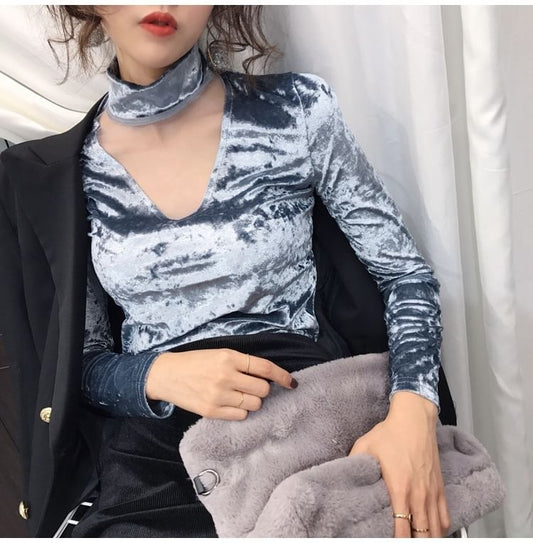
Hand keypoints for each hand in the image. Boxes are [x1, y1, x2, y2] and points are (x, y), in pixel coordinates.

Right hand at [145, 348, 296, 419]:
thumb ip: (242, 363)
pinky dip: (241, 411)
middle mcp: (225, 376)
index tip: (292, 382)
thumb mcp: (219, 353)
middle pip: (262, 390)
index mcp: (229, 357)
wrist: (166, 374)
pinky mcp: (211, 411)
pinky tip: (231, 404)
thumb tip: (268, 376)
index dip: (283, 376)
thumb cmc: (196, 362)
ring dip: (252, 401)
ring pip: (254, 405)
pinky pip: (241, 416)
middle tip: (251, 386)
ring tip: (239, 395)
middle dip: (262, 389)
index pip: (265, 368)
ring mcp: (218, 395)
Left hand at [348, 391, 450, 537]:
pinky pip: (445, 516)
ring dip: (427, 537)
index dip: (397, 541)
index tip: (390, 542)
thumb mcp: (364, 446)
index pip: (402, 528)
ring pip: (436, 529)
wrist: (414, 419)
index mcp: (400, 488)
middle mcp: (419, 494)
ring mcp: (431, 492)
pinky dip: (440, 528)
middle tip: (404, 541)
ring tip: (417, 539)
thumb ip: (353, 463)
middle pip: (422, 534)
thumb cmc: (391, 432)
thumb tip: (342, 475)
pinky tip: (433, 532)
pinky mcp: (440, 487)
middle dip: (414, 541)